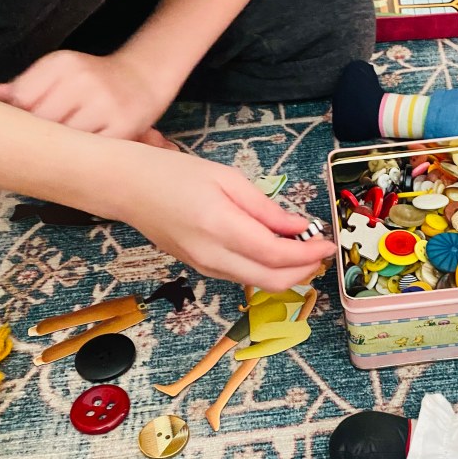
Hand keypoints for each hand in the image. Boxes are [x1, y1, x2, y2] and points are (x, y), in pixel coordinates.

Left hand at [0, 50, 166, 140]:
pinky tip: (86, 151)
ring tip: (68, 147)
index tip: (29, 123)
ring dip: (64, 146)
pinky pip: (93, 149)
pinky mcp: (123, 126)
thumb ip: (27, 84)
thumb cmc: (94, 78)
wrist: (144, 77)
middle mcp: (83, 80)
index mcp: (63, 63)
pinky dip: (86, 153)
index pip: (23, 97)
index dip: (21, 116)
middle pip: (43, 120)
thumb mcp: (60, 71)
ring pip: (66, 138)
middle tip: (49, 140)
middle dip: (42, 133)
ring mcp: (105, 104)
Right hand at [115, 143, 334, 289]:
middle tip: (322, 251)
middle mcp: (213, 256)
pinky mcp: (202, 270)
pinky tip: (276, 250)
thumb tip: (300, 227)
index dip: (309, 254)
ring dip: (288, 272)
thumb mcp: (227, 179)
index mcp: (221, 227)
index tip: (330, 243)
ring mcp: (205, 268)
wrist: (127, 189)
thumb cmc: (175, 175)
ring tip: (304, 248)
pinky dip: (267, 269)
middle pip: (272, 281)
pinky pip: (243, 277)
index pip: (277, 255)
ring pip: (259, 283)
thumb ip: (266, 209)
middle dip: (305, 270)